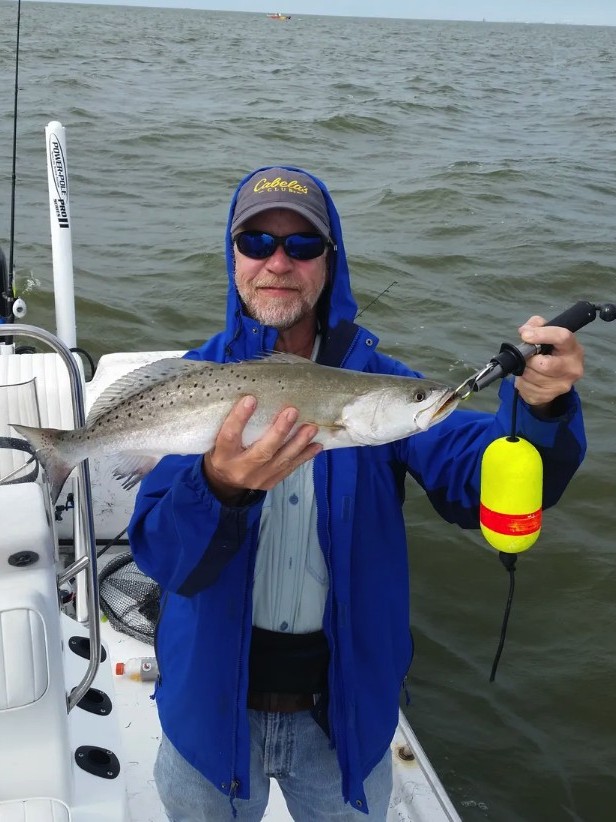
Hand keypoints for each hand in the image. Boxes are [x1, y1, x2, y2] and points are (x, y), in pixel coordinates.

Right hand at [202, 396, 321, 503]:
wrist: (224, 482)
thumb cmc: (223, 452)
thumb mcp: (218, 440)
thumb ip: (230, 424)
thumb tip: (249, 393)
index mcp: (223, 456)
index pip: (229, 436)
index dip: (240, 418)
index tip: (251, 399)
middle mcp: (240, 470)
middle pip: (262, 451)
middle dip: (279, 431)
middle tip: (292, 411)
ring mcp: (257, 478)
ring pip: (281, 460)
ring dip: (298, 443)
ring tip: (311, 427)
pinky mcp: (270, 482)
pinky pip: (290, 468)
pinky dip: (304, 456)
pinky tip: (316, 445)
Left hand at [515, 316, 583, 410]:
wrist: (554, 379)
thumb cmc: (549, 352)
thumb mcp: (545, 333)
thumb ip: (536, 325)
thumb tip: (525, 330)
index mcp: (573, 348)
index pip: (562, 337)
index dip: (541, 335)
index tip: (525, 335)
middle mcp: (573, 368)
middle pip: (544, 364)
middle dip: (529, 360)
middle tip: (526, 357)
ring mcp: (562, 385)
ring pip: (532, 377)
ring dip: (523, 370)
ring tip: (527, 367)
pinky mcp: (549, 396)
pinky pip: (527, 388)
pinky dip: (522, 382)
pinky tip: (528, 378)